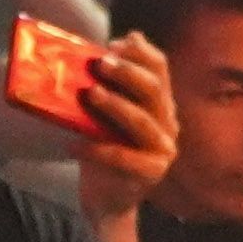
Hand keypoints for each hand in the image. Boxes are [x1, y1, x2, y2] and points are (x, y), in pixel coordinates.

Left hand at [69, 33, 175, 224]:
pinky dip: (98, 149)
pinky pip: (124, 157)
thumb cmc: (103, 148)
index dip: (139, 53)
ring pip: (142, 121)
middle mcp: (167, 122)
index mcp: (159, 102)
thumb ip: (106, 85)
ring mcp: (163, 148)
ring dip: (115, 105)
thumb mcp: (103, 113)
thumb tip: (98, 51)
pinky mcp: (152, 172)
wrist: (106, 197)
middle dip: (127, 73)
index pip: (160, 68)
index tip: (113, 44)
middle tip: (100, 63)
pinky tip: (75, 144)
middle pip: (154, 90)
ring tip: (90, 94)